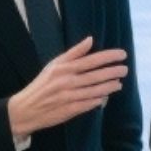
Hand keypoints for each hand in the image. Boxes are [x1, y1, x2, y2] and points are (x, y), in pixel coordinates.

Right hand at [6, 37, 128, 140]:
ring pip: (95, 90)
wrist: (26, 109)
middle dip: (113, 72)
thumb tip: (90, 40)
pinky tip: (106, 96)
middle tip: (125, 69)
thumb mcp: (54, 64)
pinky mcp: (70, 110)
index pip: (91, 60)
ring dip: (109, 86)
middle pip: (96, 76)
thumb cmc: (42, 84)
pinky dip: (99, 100)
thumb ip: (73, 53)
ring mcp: (69, 97)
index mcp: (63, 68)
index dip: (108, 57)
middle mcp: (67, 81)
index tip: (122, 54)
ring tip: (119, 83)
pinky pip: (89, 104)